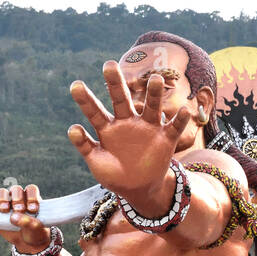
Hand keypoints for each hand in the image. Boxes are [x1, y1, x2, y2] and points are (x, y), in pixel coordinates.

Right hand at [0, 184, 50, 248]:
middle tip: (19, 210)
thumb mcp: (35, 229)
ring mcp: (6, 201)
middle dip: (17, 200)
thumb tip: (13, 217)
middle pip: (16, 190)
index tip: (31, 210)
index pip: (31, 190)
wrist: (25, 241)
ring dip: (3, 200)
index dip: (31, 197)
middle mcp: (19, 196)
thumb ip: (28, 222)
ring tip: (4, 210)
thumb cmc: (33, 232)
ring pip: (2, 192)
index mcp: (32, 198)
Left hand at [67, 61, 192, 204]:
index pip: (94, 111)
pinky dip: (180, 119)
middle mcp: (127, 123)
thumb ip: (85, 146)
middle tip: (108, 65)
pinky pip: (175, 127)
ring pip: (152, 107)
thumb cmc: (114, 174)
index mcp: (108, 128)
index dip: (85, 100)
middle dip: (115, 83)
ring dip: (154, 94)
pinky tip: (184, 110)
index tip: (75, 85)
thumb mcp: (96, 162)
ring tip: (155, 79)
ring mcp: (148, 129)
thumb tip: (72, 128)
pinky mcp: (166, 139)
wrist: (138, 190)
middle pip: (121, 99)